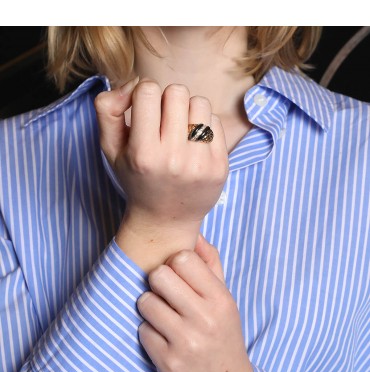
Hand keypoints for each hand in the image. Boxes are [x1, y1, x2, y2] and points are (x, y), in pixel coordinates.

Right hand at [94, 77, 228, 233]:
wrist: (166, 220)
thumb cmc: (137, 179)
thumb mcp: (111, 149)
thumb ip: (108, 110)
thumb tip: (132, 83)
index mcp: (143, 153)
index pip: (147, 90)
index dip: (144, 93)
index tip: (145, 111)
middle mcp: (173, 159)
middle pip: (177, 91)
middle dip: (168, 101)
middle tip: (164, 122)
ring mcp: (200, 164)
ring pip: (200, 103)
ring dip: (189, 111)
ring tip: (180, 132)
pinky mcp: (220, 167)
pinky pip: (216, 122)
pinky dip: (204, 126)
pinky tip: (194, 145)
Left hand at [137, 234, 255, 371]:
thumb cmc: (223, 336)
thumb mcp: (225, 300)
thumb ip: (211, 264)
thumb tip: (195, 234)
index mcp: (221, 299)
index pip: (183, 258)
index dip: (175, 263)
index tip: (178, 275)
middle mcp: (205, 318)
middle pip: (159, 275)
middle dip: (158, 282)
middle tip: (167, 294)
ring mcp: (185, 341)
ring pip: (146, 301)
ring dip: (151, 308)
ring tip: (165, 317)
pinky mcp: (167, 361)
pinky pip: (142, 329)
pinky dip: (149, 332)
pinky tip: (163, 338)